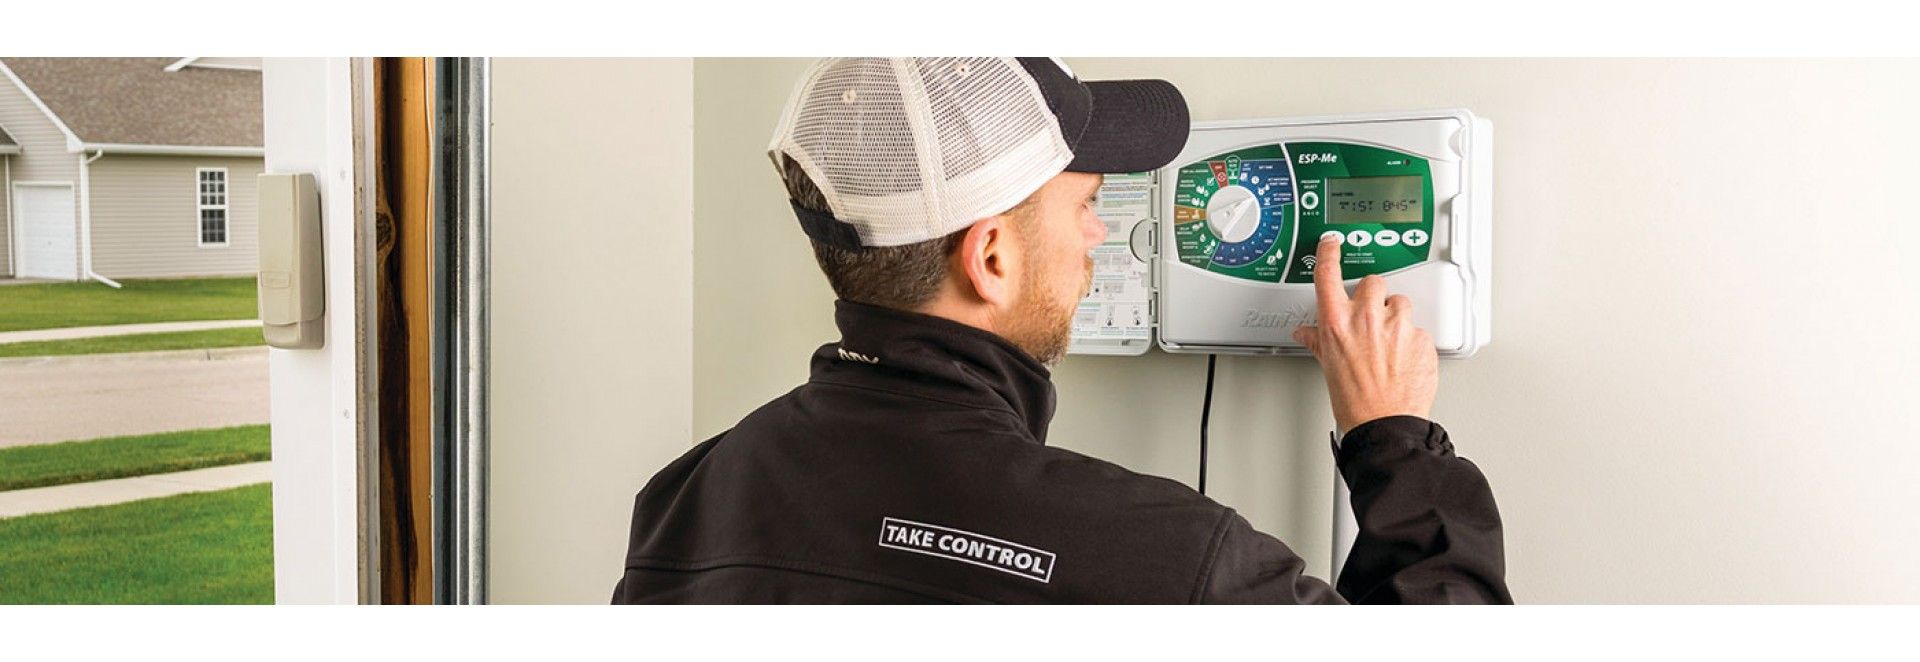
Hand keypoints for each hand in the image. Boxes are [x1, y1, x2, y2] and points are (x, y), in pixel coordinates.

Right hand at [1291, 234, 1437, 434]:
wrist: (1384, 423)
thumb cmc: (1354, 401)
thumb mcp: (1328, 366)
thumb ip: (1319, 340)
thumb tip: (1307, 333)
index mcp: (1337, 321)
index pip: (1328, 273)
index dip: (1329, 252)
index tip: (1331, 243)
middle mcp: (1367, 317)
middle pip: (1373, 282)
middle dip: (1373, 296)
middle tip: (1370, 318)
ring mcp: (1398, 325)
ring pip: (1400, 303)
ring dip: (1396, 316)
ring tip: (1389, 342)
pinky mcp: (1422, 337)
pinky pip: (1418, 328)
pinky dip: (1412, 340)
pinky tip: (1403, 358)